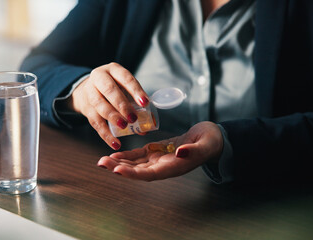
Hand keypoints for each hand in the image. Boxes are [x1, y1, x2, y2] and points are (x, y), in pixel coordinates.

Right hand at [69, 62, 148, 149]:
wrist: (87, 89)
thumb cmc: (112, 89)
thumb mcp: (123, 88)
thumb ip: (135, 103)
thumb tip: (148, 126)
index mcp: (113, 70)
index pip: (125, 78)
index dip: (135, 90)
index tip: (145, 103)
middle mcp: (98, 78)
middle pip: (109, 90)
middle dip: (122, 105)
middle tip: (133, 118)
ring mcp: (89, 92)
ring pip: (99, 105)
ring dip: (112, 117)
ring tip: (124, 127)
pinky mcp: (86, 108)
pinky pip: (95, 122)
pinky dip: (105, 134)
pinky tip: (115, 142)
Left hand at [97, 121, 223, 180]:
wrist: (211, 138)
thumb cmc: (211, 141)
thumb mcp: (206, 144)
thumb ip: (193, 150)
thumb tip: (180, 152)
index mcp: (174, 168)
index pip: (150, 174)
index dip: (133, 174)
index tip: (118, 171)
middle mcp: (163, 167)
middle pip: (137, 171)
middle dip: (119, 168)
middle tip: (102, 163)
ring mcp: (158, 160)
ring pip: (135, 164)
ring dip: (118, 163)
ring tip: (102, 161)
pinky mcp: (156, 151)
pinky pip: (138, 156)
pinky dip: (126, 156)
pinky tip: (114, 155)